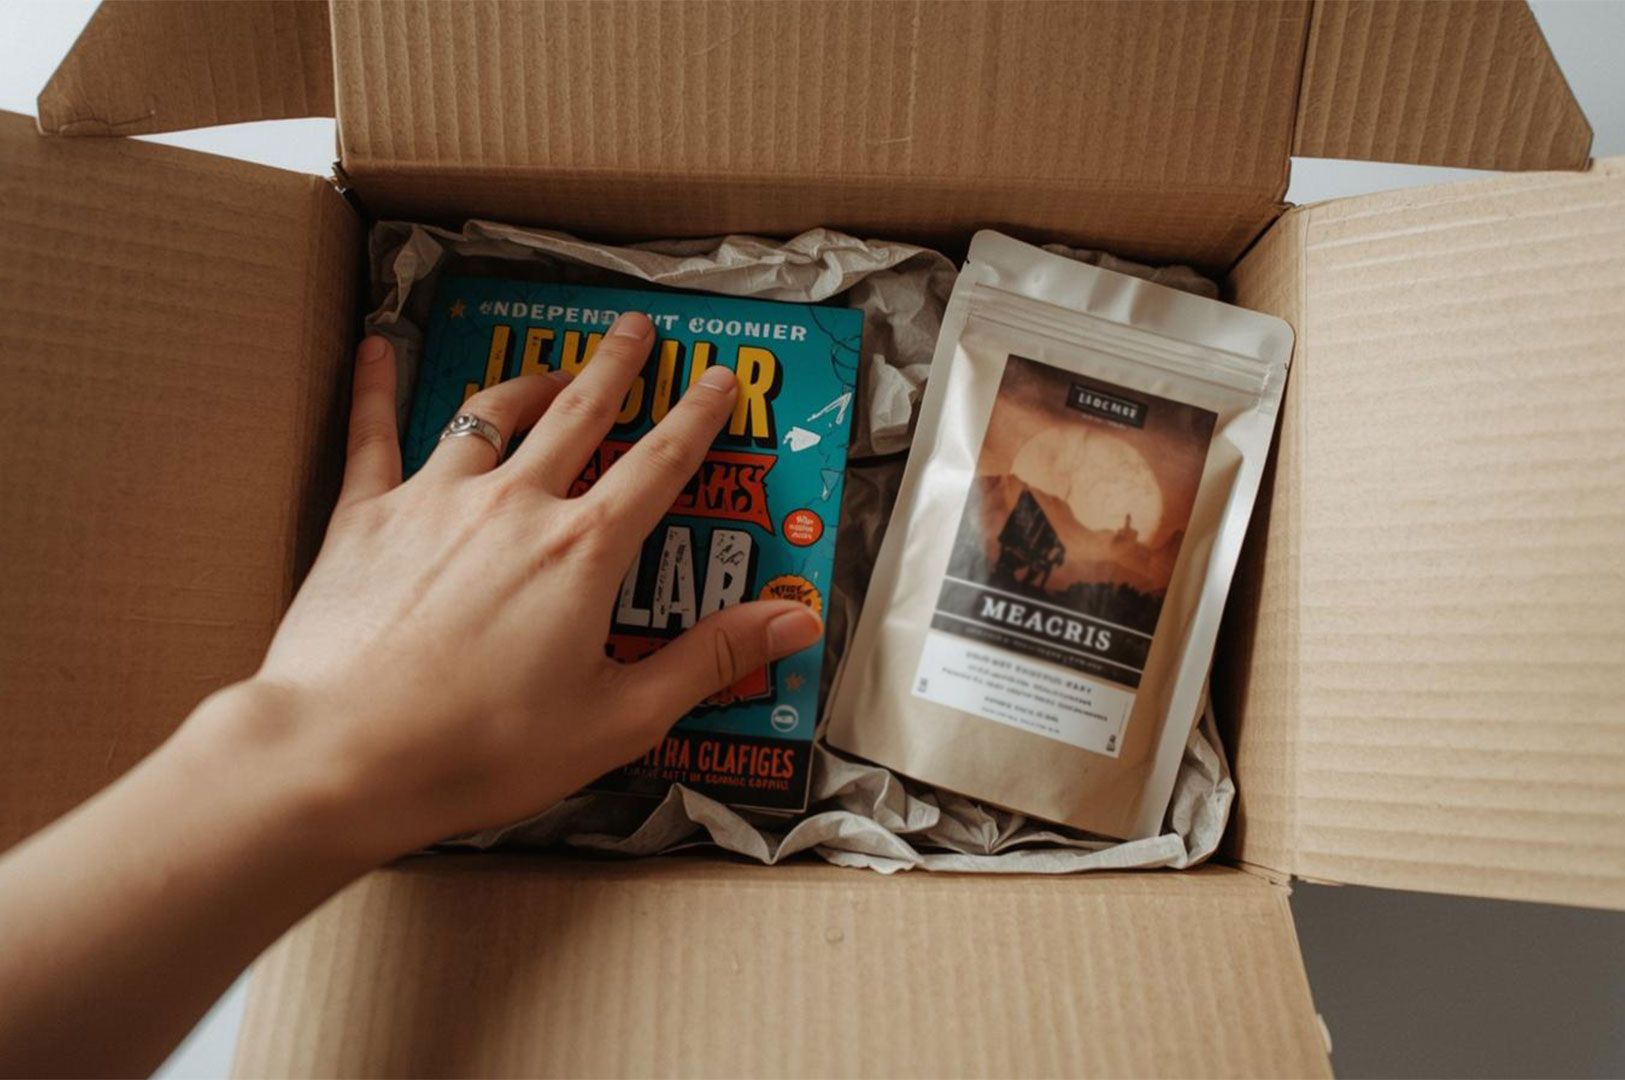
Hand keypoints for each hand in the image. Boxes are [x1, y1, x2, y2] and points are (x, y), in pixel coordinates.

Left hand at [217, 312, 821, 859]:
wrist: (342, 754)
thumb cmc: (482, 750)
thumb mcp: (618, 719)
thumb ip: (709, 661)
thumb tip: (794, 624)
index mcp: (584, 550)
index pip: (659, 464)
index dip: (696, 417)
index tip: (716, 379)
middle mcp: (516, 503)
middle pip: (579, 413)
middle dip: (613, 366)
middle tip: (634, 329)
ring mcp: (434, 499)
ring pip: (491, 414)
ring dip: (528, 382)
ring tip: (548, 369)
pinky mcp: (364, 515)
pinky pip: (374, 432)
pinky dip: (377, 384)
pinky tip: (375, 343)